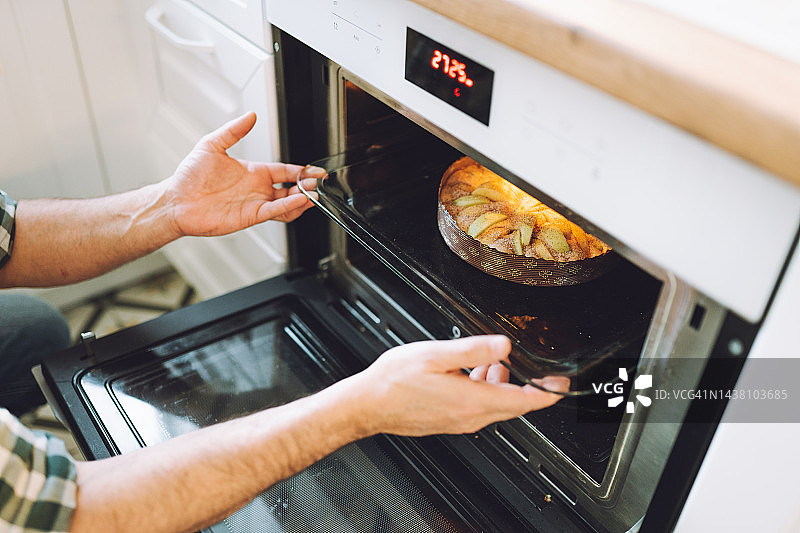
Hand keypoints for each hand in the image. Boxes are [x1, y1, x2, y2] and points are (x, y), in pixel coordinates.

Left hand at [162, 112, 325, 237]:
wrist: (176, 200)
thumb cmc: (189, 176)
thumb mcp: (212, 144)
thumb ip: (234, 130)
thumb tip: (250, 116)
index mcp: (253, 172)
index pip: (284, 171)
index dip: (301, 170)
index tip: (314, 170)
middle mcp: (257, 189)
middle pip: (291, 188)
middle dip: (306, 185)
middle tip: (318, 182)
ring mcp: (255, 204)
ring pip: (287, 203)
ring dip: (302, 199)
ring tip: (314, 194)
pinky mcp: (250, 217)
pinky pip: (274, 213)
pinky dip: (289, 208)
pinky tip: (298, 201)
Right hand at [343, 336, 569, 436]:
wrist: (367, 405)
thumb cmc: (394, 382)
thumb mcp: (437, 354)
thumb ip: (475, 349)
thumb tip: (505, 345)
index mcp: (472, 400)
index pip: (525, 402)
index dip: (549, 393)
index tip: (562, 384)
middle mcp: (470, 417)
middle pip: (514, 404)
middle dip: (525, 382)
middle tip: (528, 362)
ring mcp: (460, 422)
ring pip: (495, 403)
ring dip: (500, 382)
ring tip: (489, 360)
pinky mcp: (450, 421)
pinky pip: (478, 407)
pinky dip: (484, 388)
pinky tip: (470, 372)